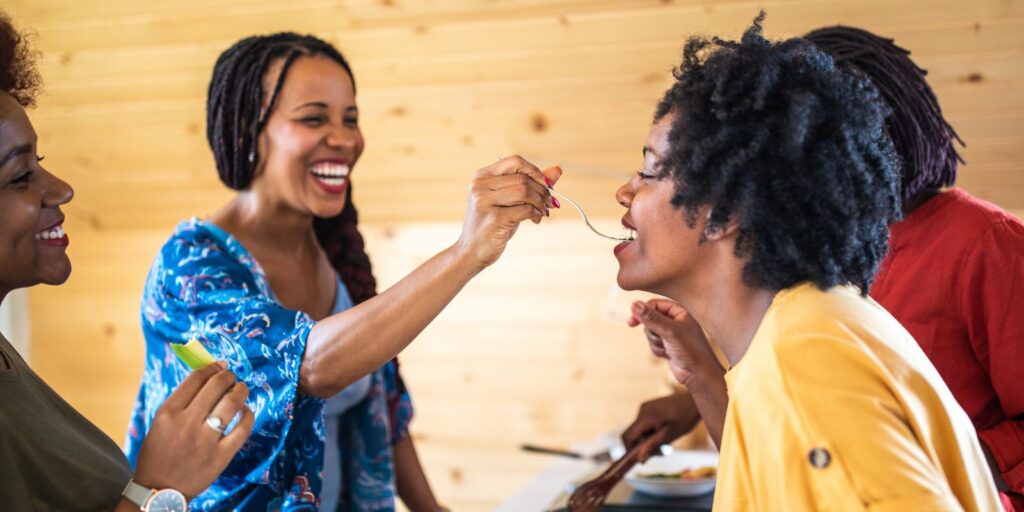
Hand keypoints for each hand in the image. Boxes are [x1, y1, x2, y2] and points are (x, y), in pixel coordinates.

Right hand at [132, 362, 253, 498]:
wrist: (158, 490)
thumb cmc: (158, 454)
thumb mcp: (160, 423)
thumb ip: (181, 403)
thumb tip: (207, 379)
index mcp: (168, 413)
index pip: (195, 379)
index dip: (211, 368)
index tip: (219, 365)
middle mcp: (187, 423)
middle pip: (216, 386)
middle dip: (228, 376)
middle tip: (231, 376)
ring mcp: (206, 439)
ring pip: (231, 403)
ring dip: (240, 391)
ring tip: (242, 389)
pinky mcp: (221, 455)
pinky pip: (242, 429)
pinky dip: (248, 415)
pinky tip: (246, 411)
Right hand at [455, 156, 561, 269]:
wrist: (472, 251)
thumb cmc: (493, 224)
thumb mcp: (510, 201)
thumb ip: (531, 184)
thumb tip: (557, 171)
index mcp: (482, 176)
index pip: (515, 162)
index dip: (535, 171)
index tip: (548, 184)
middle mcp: (480, 186)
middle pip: (523, 178)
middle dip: (542, 191)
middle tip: (549, 203)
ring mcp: (484, 202)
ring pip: (524, 191)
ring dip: (540, 202)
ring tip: (543, 212)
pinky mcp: (493, 219)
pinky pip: (524, 210)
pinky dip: (536, 213)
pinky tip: (535, 219)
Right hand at [621, 393, 700, 462]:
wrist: (694, 401)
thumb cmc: (685, 418)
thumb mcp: (670, 435)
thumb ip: (652, 446)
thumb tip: (639, 460)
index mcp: (645, 417)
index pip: (627, 436)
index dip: (629, 449)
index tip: (640, 458)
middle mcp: (641, 410)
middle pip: (632, 433)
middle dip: (642, 445)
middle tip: (660, 451)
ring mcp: (645, 407)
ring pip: (638, 429)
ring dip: (648, 438)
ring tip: (665, 441)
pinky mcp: (648, 407)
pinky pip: (643, 423)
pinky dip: (650, 431)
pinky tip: (664, 431)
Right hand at [628, 299, 723, 387]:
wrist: (699, 374)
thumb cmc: (691, 350)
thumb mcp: (670, 331)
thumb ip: (652, 318)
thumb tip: (634, 304)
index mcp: (679, 312)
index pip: (655, 304)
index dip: (643, 312)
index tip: (632, 321)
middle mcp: (675, 321)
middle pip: (650, 319)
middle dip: (652, 332)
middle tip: (660, 339)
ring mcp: (671, 334)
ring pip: (650, 333)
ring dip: (655, 342)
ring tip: (668, 348)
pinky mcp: (667, 346)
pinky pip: (652, 344)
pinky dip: (657, 350)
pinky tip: (668, 355)